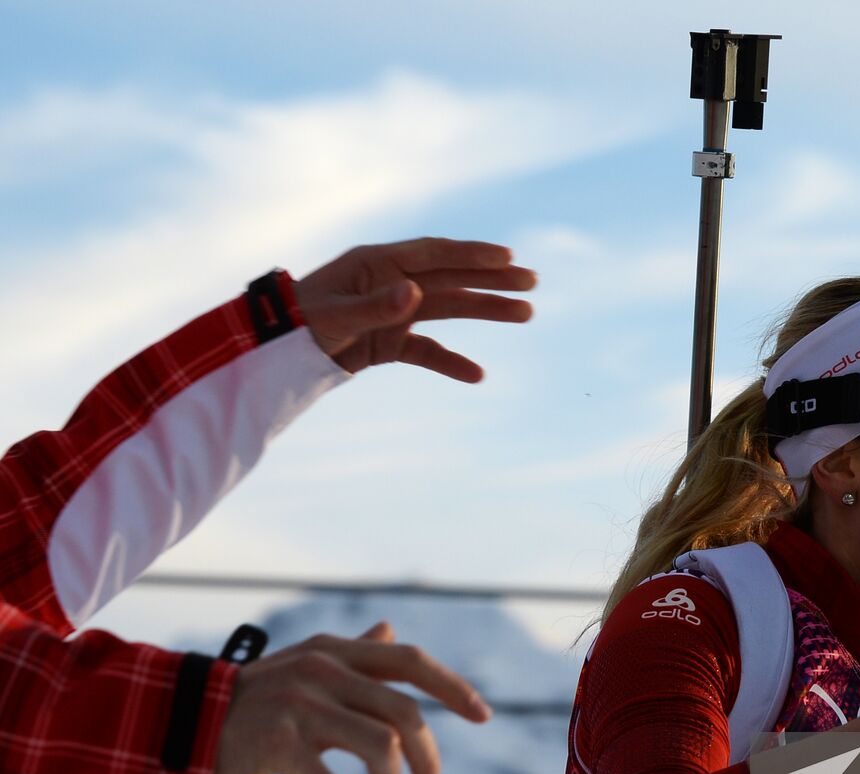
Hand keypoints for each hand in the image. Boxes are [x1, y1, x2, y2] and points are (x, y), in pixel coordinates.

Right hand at [211, 621, 490, 773]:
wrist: (178, 719)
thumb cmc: (251, 700)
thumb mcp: (306, 666)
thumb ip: (353, 654)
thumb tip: (390, 631)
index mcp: (337, 652)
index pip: (410, 662)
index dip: (451, 686)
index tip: (483, 715)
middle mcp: (324, 670)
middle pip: (406, 714)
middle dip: (429, 760)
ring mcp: (301, 704)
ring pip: (381, 746)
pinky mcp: (277, 741)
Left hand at [295, 237, 536, 381]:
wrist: (270, 352)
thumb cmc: (296, 324)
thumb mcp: (335, 317)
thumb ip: (376, 306)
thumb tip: (415, 293)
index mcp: (378, 264)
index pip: (435, 255)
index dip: (472, 255)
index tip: (508, 259)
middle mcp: (391, 283)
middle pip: (451, 278)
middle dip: (492, 280)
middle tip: (532, 282)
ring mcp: (393, 312)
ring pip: (448, 309)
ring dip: (485, 311)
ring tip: (525, 314)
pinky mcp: (388, 342)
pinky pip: (427, 351)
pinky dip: (450, 362)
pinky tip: (477, 374)